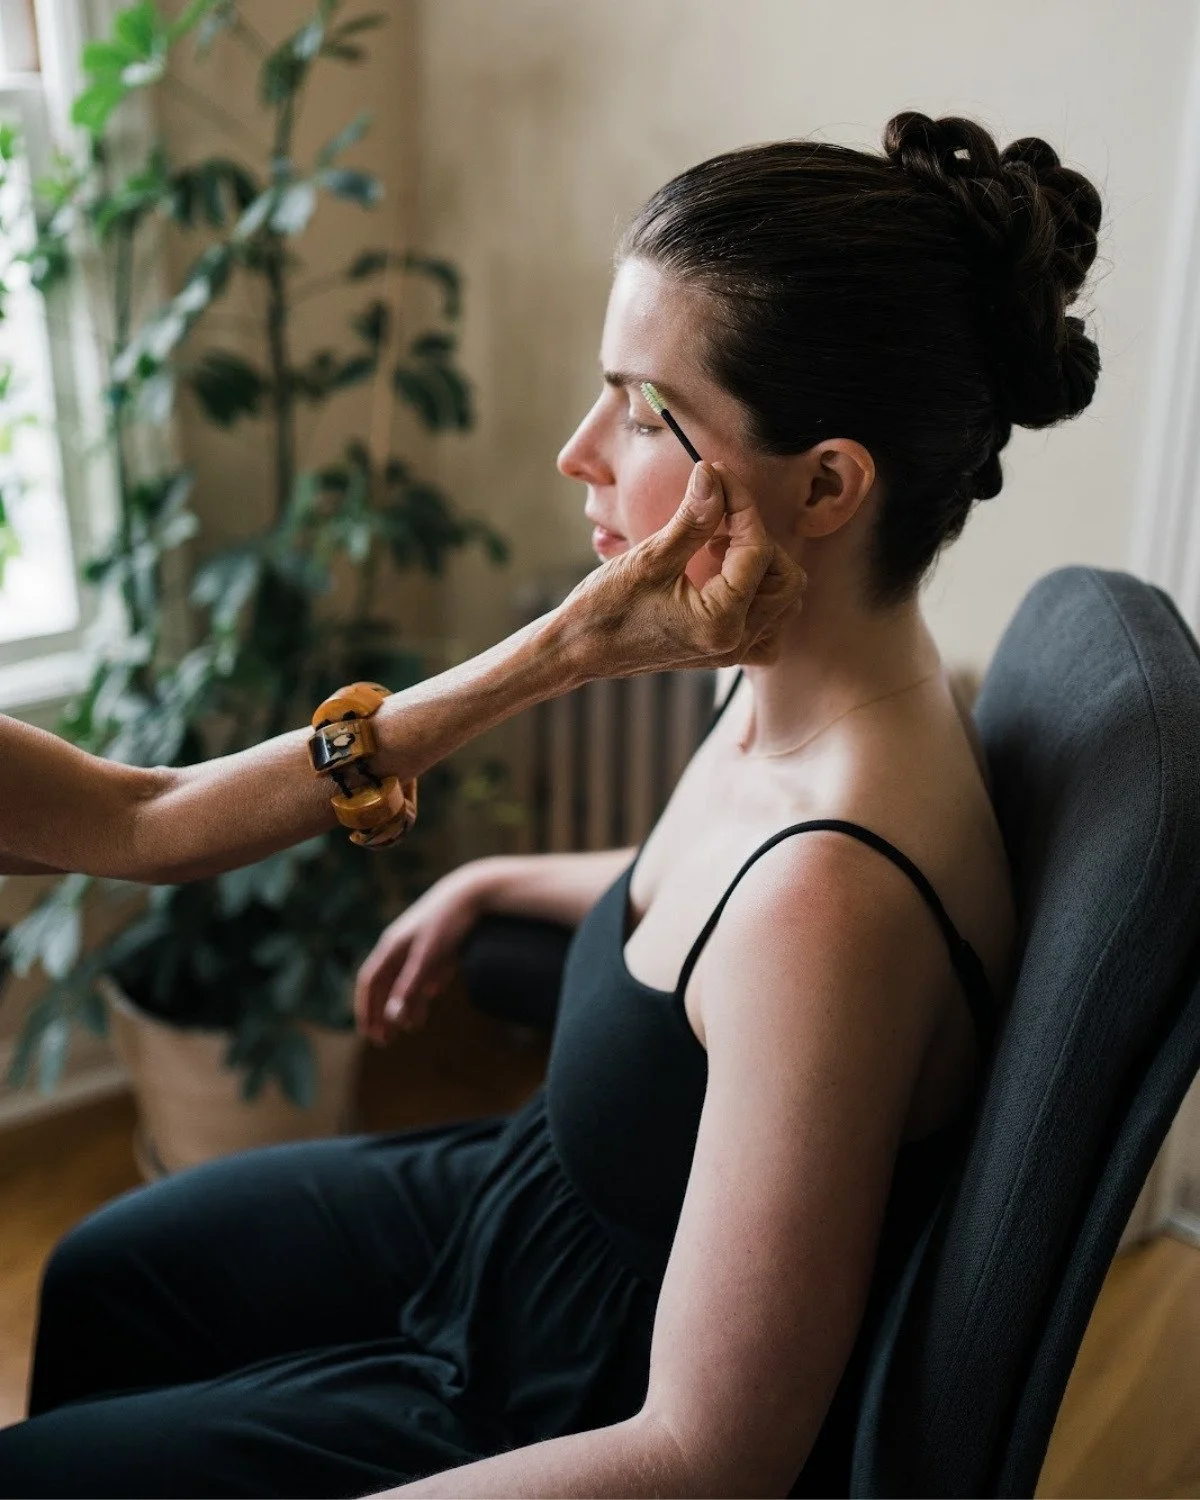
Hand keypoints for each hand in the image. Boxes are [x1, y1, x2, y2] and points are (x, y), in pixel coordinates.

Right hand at [353, 867, 486, 1044]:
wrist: (474, 890)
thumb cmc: (448, 923)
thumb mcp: (428, 959)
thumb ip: (409, 988)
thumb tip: (392, 1019)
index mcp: (391, 946)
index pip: (370, 983)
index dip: (366, 1009)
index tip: (370, 1034)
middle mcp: (400, 943)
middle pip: (385, 983)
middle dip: (384, 1011)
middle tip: (386, 1039)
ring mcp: (419, 940)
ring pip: (405, 976)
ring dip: (405, 1002)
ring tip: (413, 1025)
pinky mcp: (437, 937)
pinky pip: (424, 965)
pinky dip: (424, 983)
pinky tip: (433, 992)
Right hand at [558, 462, 805, 680]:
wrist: (578, 651)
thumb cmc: (604, 609)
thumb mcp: (649, 558)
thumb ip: (692, 519)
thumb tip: (713, 475)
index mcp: (721, 621)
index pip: (757, 550)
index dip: (741, 504)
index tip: (717, 475)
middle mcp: (735, 641)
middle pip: (786, 578)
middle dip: (758, 537)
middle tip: (718, 515)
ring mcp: (732, 651)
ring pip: (783, 601)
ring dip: (761, 565)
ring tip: (717, 546)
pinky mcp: (723, 651)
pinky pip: (767, 625)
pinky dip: (758, 597)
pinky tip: (726, 578)